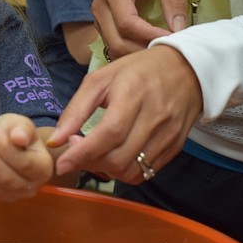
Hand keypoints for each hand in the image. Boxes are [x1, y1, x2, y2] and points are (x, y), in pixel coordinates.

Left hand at [0, 114, 52, 200]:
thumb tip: (19, 137)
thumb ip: (23, 129)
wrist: (10, 143)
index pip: (23, 163)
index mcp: (44, 168)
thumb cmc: (17, 132)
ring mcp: (14, 196)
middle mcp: (32, 187)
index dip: (4, 146)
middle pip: (5, 177)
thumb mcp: (22, 124)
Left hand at [47, 45, 200, 183]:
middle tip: (77, 151)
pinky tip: (115, 155)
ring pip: (131, 171)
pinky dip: (124, 171)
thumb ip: (76, 109)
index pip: (109, 133)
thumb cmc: (137, 71)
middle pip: (119, 157)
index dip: (83, 153)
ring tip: (95, 153)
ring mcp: (168, 135)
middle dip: (90, 162)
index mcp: (133, 93)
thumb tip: (56, 141)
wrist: (185, 69)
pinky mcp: (175, 147)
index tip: (62, 164)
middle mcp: (155, 117)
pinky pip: (145, 173)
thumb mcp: (101, 79)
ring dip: (106, 170)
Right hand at [94, 0, 187, 59]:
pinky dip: (131, 53)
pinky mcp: (102, 27)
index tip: (172, 40)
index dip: (149, 35)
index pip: (127, 23)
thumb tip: (179, 29)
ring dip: (137, 56)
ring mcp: (98, 19)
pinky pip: (114, 47)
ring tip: (160, 51)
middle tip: (168, 51)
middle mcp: (100, 7)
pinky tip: (148, 49)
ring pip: (114, 48)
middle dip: (144, 51)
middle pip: (118, 42)